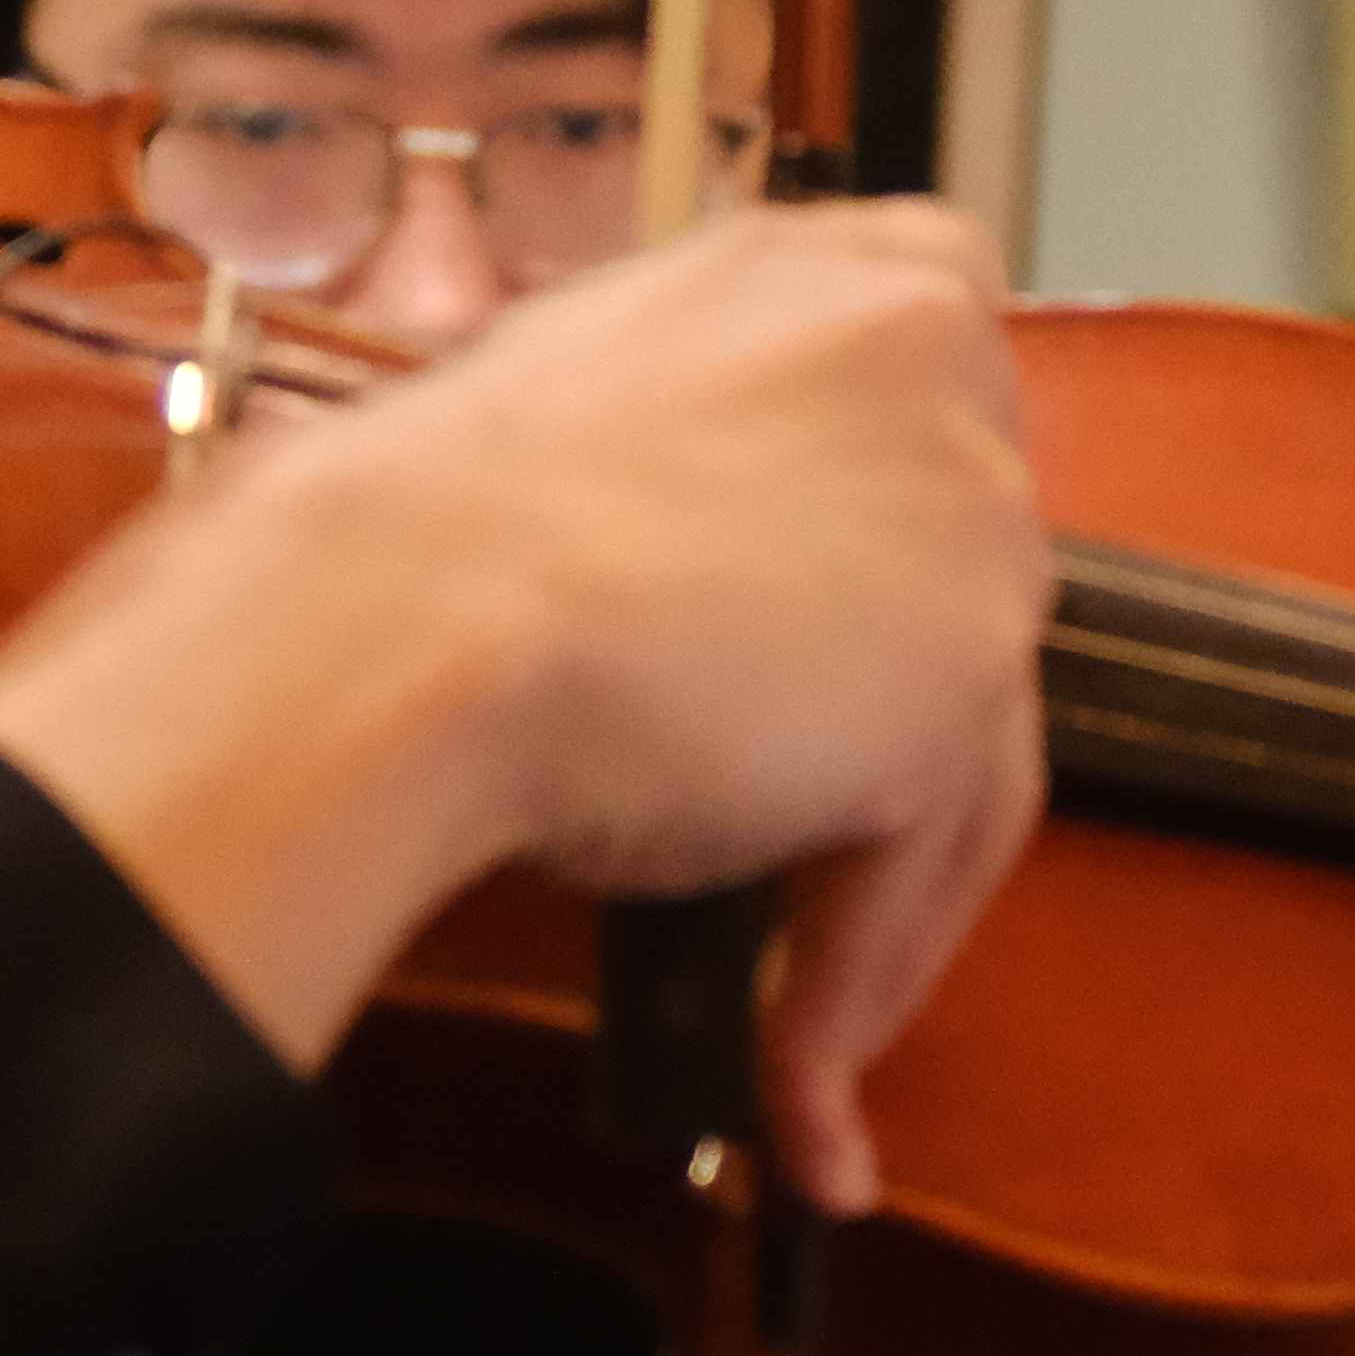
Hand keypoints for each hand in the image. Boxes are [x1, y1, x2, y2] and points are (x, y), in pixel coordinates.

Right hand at [0, 201, 1045, 1199]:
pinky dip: (852, 979)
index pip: (921, 440)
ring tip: (777, 1041)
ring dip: (859, 915)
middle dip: (868, 769)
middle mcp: (931, 357)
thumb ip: (698, 473)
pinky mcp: (963, 667)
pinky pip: (923, 859)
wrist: (388, 611)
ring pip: (955, 752)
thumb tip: (716, 595)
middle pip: (946, 614)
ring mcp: (966, 509)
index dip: (871, 585)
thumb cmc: (409, 533)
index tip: (828, 689)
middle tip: (773, 873)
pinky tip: (792, 1087)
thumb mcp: (577, 426)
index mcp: (831, 268)